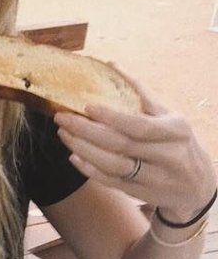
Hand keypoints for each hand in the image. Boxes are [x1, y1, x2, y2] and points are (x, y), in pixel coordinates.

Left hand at [53, 71, 215, 222]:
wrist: (196, 185)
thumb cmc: (178, 143)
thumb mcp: (170, 117)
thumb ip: (142, 95)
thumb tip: (113, 66)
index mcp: (175, 131)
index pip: (139, 125)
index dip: (111, 117)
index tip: (87, 106)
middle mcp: (167, 155)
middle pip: (120, 145)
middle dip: (86, 131)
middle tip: (63, 118)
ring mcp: (153, 177)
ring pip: (112, 165)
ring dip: (83, 150)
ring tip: (64, 134)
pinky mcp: (139, 192)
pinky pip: (109, 181)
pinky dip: (88, 169)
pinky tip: (73, 156)